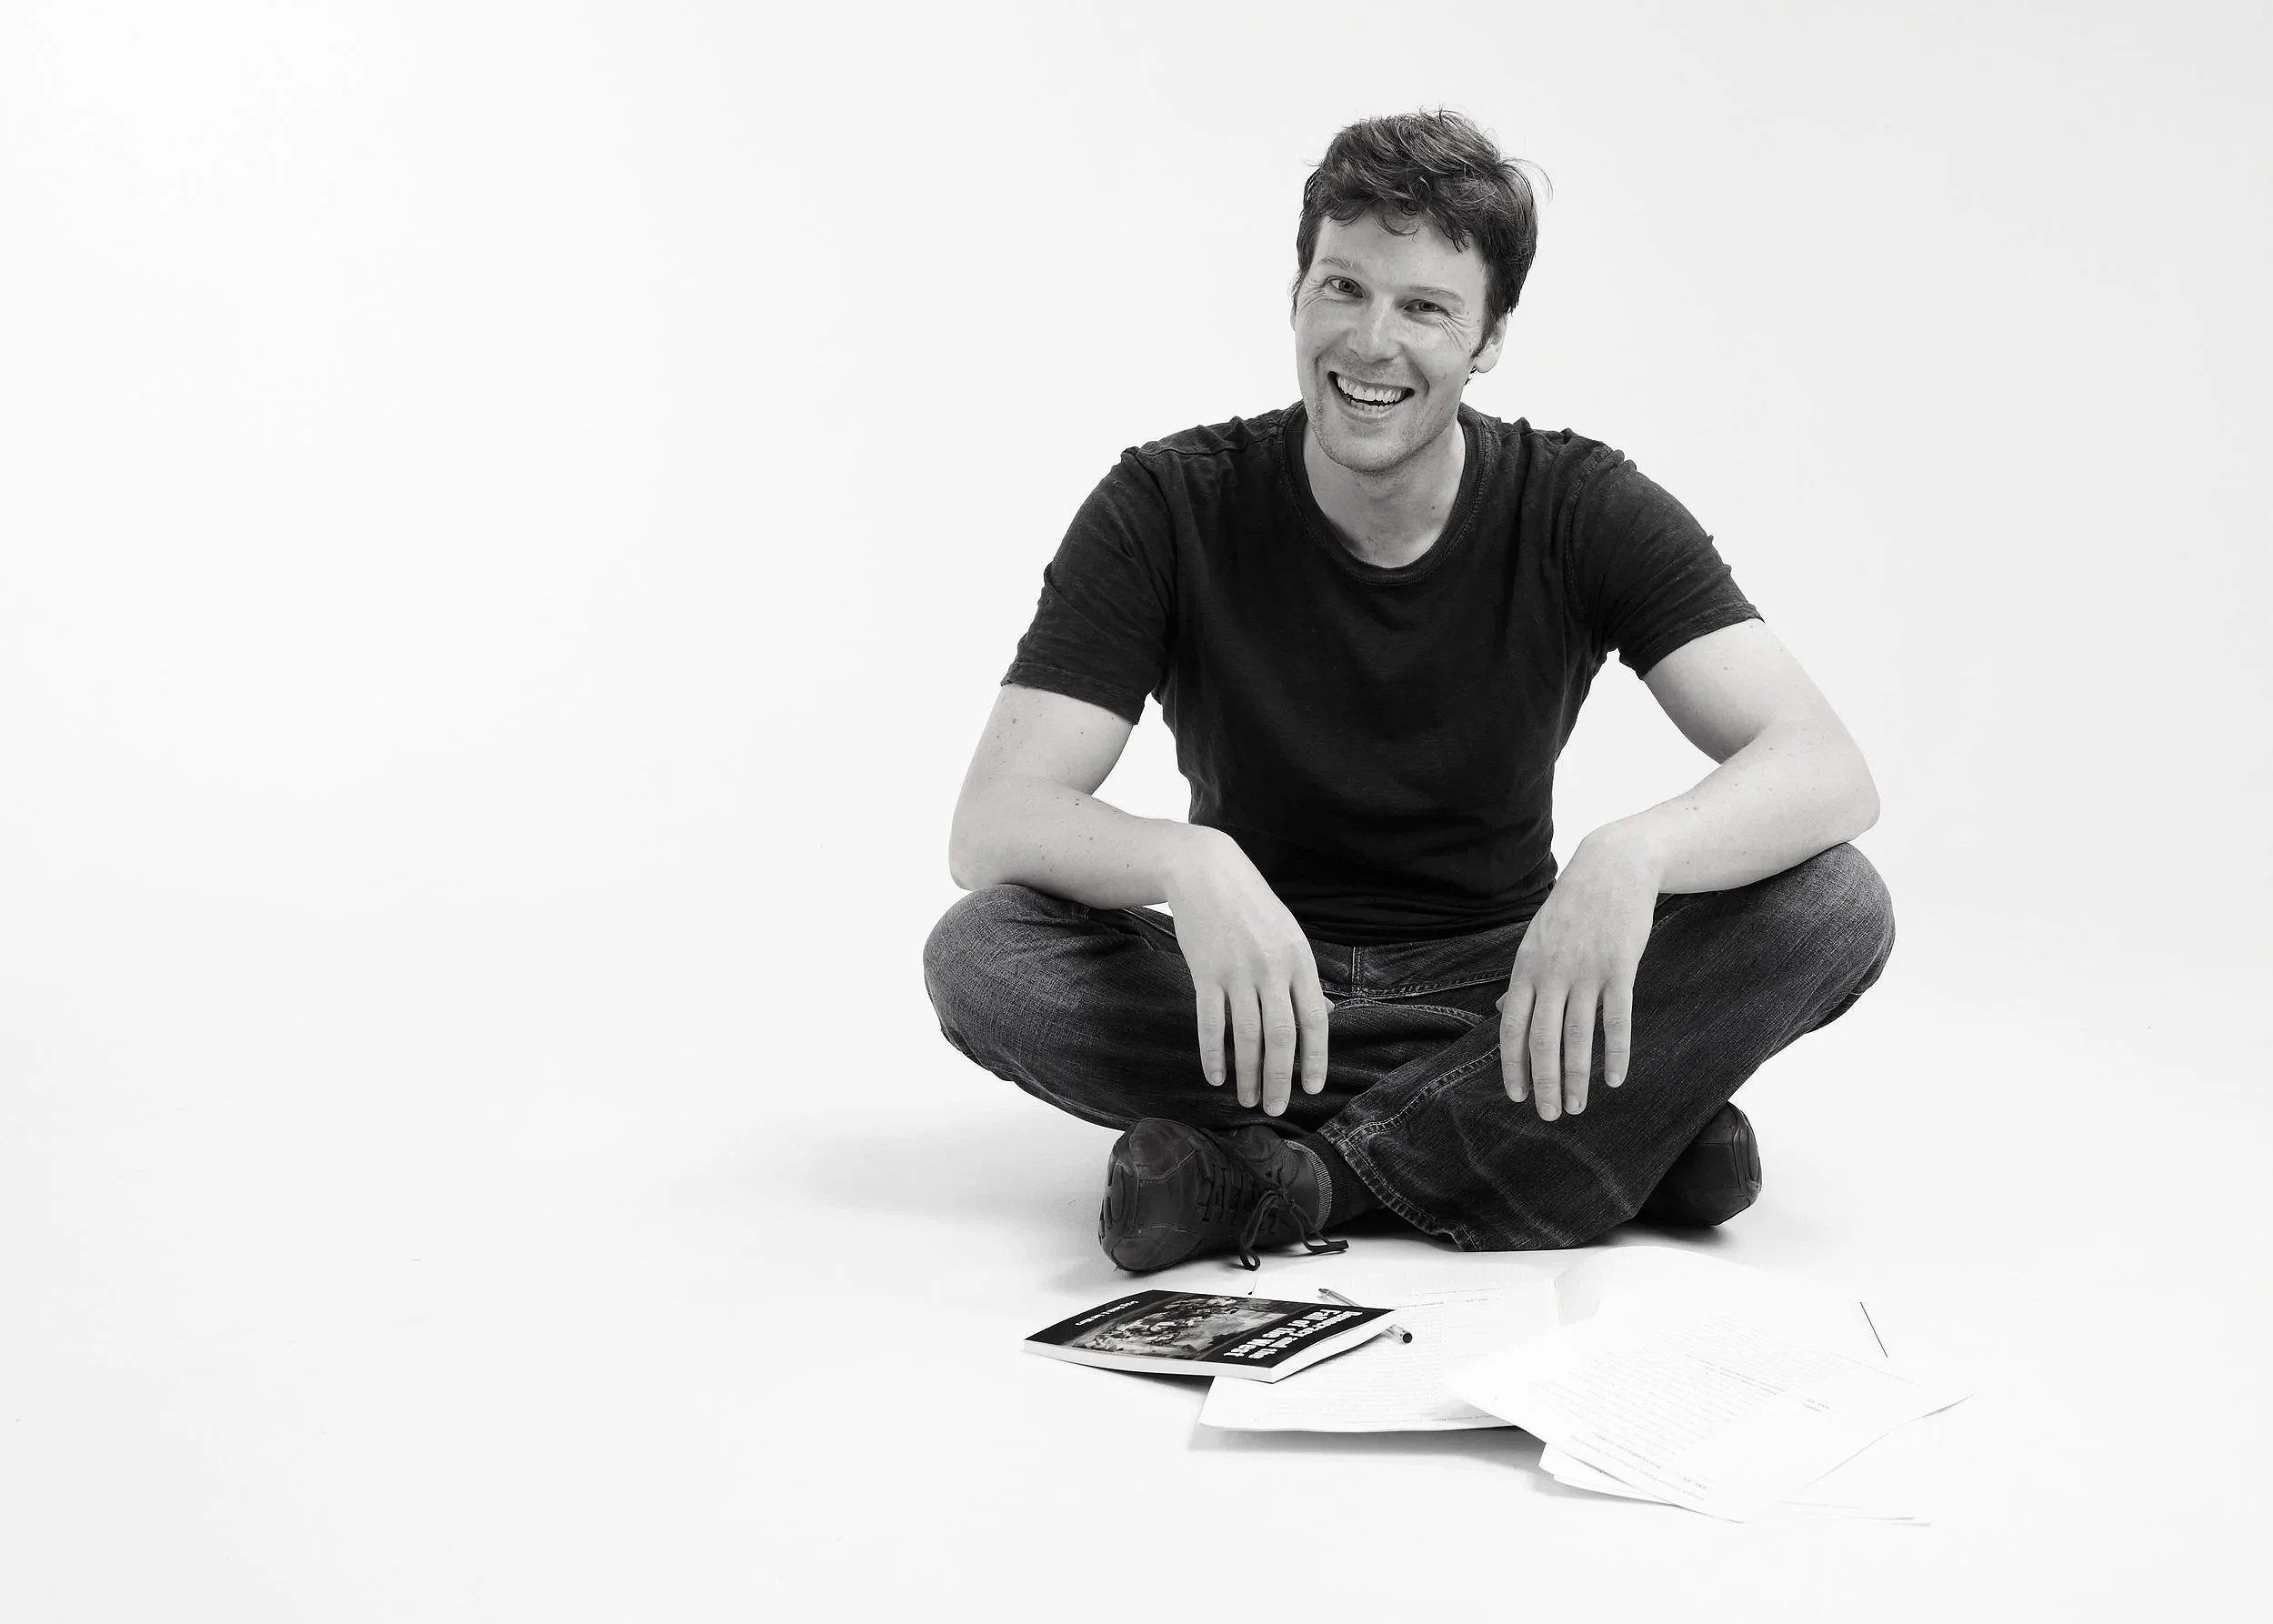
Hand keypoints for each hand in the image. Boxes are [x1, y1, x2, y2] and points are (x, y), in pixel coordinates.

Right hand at [1162, 827, 1329, 1116]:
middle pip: (1281, 1035)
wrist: (1206, 872)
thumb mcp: (1288, 935)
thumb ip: (1303, 977)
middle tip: (1275, 1108)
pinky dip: (1213, 1052)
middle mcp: (1271, 968)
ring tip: (1248, 1099)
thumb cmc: (1251, 906)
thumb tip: (1324, 1015)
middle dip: (1279, 1077)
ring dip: (1248, 1073)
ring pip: (1246, 1035)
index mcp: (1299, 959)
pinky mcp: (1205, 972)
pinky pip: (1210, 1022)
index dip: (1315, 1058)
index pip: (1314, 1019)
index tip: (1312, 1088)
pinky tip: (1216, 1076)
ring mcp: (1237, 971)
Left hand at [1498, 826, 1660, 1120]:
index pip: (1512, 1026)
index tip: (1516, 1096)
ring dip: (1576, 1078)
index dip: (1513, 1064)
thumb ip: (1524, 980)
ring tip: (1577, 1107)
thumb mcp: (1537, 940)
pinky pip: (1617, 1019)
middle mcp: (1551, 973)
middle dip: (1543, 1082)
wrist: (1613, 867)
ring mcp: (1586, 970)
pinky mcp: (1620, 967)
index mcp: (1526, 968)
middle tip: (1548, 1116)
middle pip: (1543, 1039)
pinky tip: (1616, 1079)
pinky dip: (1616, 1052)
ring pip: (1577, 1036)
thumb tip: (1504, 1013)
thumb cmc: (1573, 908)